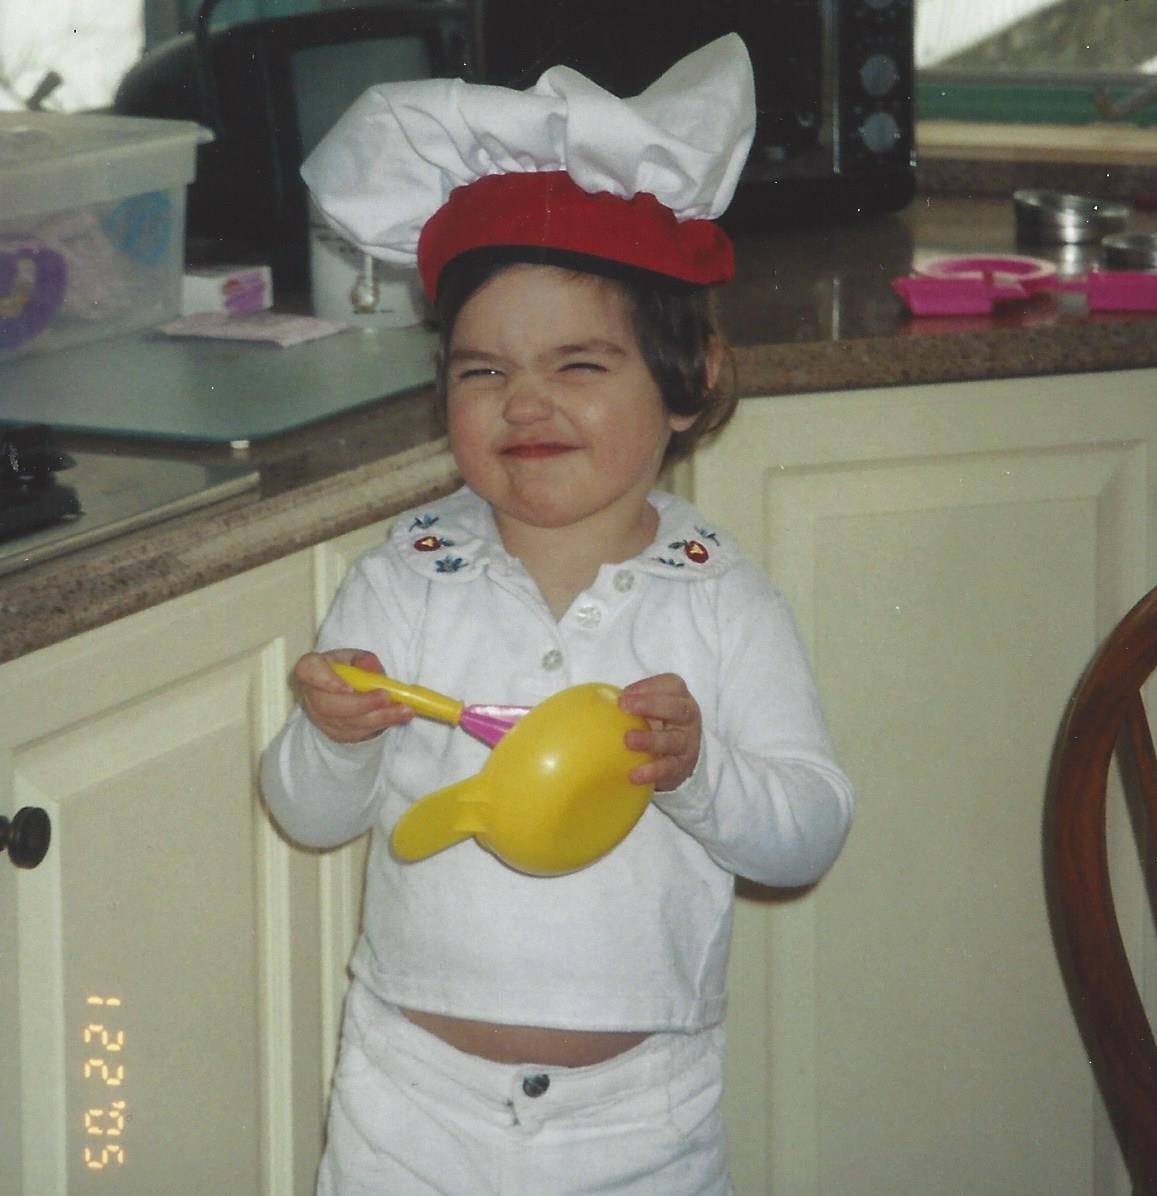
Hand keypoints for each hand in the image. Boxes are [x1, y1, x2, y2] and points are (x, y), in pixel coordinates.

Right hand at [293, 649, 413, 743]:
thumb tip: (375, 672)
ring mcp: (320, 718)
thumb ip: (365, 661)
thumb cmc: (346, 670)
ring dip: (378, 718)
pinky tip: (396, 719)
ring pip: (346, 723)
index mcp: (311, 668)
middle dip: (362, 704)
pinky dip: (377, 727)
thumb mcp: (355, 657)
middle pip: (329, 705)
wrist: (340, 688)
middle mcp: (311, 695)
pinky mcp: (334, 733)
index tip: (348, 688)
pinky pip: (355, 734)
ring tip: (403, 710)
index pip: (309, 672)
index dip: (326, 681)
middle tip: (387, 698)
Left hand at [618, 674, 701, 791]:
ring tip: (629, 740)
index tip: (625, 692)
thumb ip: (627, 703)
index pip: (672, 685)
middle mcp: (688, 718)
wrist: (674, 759)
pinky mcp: (682, 766)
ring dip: (651, 739)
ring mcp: (687, 743)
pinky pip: (668, 769)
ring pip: (673, 739)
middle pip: (677, 708)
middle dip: (650, 705)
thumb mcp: (646, 710)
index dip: (650, 686)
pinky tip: (634, 774)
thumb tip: (583, 700)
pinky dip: (652, 771)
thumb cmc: (653, 725)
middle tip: (624, 706)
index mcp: (679, 698)